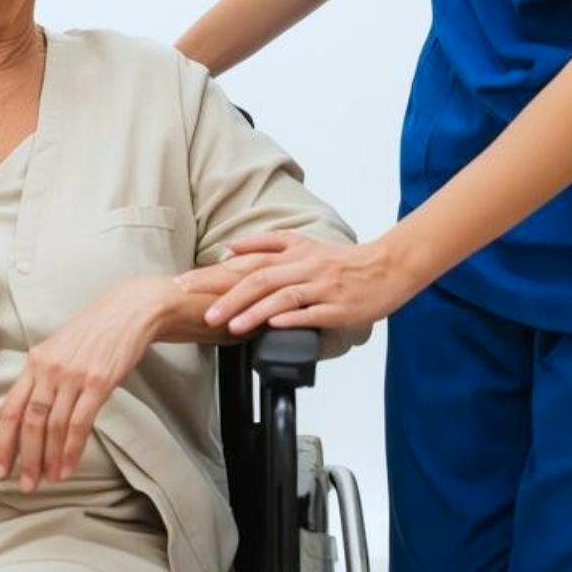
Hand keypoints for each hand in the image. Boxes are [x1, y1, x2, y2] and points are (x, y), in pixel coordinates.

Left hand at [0, 277, 171, 490]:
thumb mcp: (56, 351)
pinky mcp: (98, 382)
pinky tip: (69, 466)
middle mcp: (49, 368)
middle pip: (29, 421)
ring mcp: (73, 375)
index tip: (0, 468)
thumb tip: (5, 415)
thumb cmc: (91, 334)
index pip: (10, 408)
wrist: (127, 312)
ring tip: (48, 480)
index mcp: (35, 362)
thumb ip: (34, 381)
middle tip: (25, 484)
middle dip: (26, 458)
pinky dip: (72, 449)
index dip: (2, 442)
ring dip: (50, 458)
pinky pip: (80, 423)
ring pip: (53, 426)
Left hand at [178, 231, 426, 335]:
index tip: (184, 285)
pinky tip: (272, 327)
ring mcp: (321, 287)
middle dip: (226, 296)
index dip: (212, 273)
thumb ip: (267, 244)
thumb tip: (230, 250)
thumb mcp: (303, 244)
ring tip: (230, 325)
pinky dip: (291, 318)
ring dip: (253, 311)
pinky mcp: (338, 307)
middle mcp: (303, 267)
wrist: (387, 267)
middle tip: (200, 312)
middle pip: (259, 278)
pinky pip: (311, 312)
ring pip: (282, 296)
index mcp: (292, 252)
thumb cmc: (341, 260)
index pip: (245, 262)